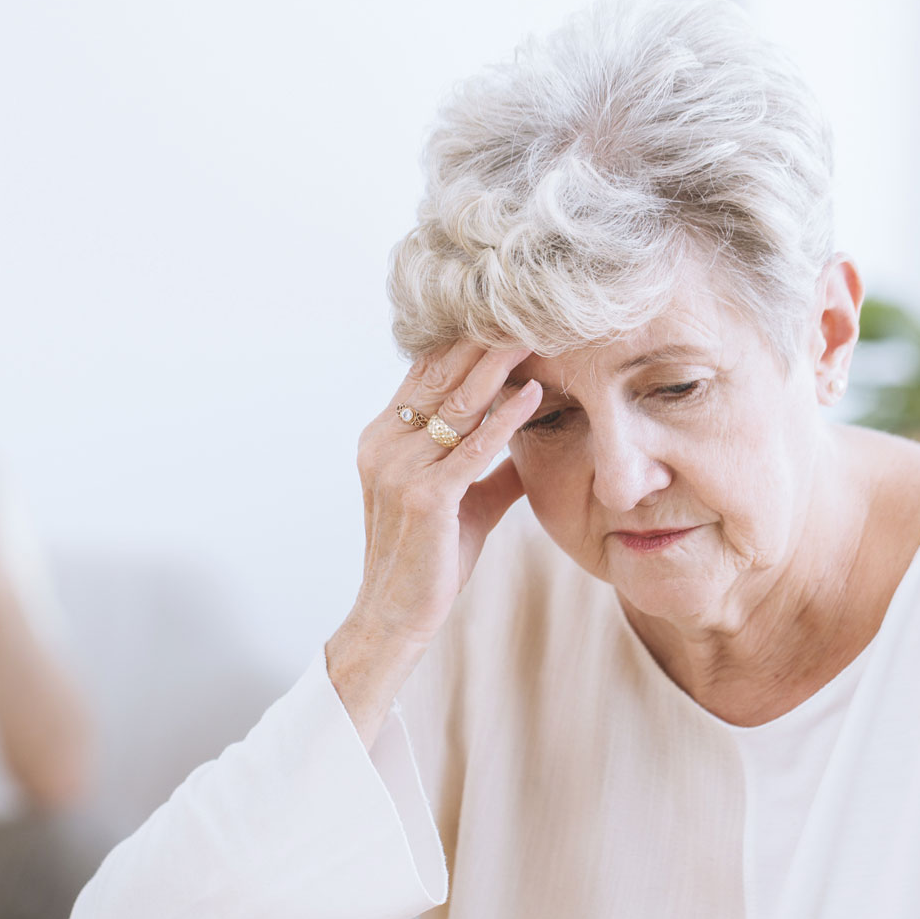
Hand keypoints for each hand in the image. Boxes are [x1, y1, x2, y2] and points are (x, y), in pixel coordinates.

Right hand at [324, 343, 543, 742]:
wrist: (397, 616)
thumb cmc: (431, 562)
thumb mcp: (464, 501)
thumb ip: (489, 465)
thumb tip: (528, 437)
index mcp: (383, 437)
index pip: (427, 374)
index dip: (467, 341)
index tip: (510, 311)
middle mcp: (383, 444)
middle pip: (440, 376)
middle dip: (485, 338)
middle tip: (528, 302)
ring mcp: (399, 469)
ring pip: (456, 404)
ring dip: (499, 364)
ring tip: (536, 330)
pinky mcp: (423, 498)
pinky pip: (470, 447)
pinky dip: (504, 418)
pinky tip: (533, 392)